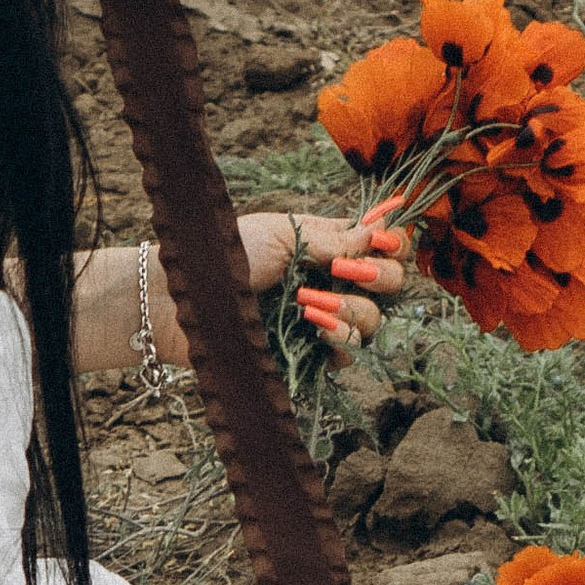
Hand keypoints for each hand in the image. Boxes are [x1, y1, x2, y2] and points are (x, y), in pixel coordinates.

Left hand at [235, 210, 409, 355]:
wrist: (191, 297)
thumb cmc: (230, 255)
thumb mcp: (285, 235)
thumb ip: (335, 239)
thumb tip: (381, 232)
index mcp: (331, 245)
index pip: (384, 244)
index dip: (393, 244)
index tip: (380, 244)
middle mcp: (335, 281)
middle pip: (391, 283)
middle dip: (379, 276)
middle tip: (345, 272)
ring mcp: (327, 318)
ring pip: (374, 320)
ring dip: (352, 308)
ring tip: (310, 303)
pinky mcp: (314, 352)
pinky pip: (350, 353)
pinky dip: (341, 340)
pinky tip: (316, 330)